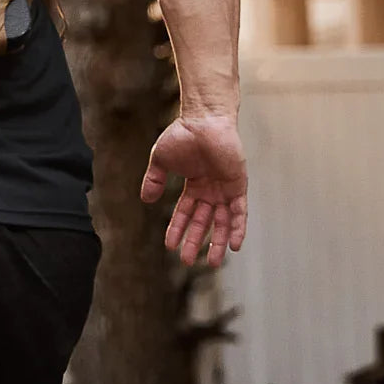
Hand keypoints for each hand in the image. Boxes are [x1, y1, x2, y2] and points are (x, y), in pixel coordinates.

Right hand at [141, 114, 247, 267]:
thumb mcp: (161, 160)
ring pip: (222, 222)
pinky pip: (239, 212)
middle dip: (195, 241)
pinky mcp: (237, 186)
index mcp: (194, 186)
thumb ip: (154, 179)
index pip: (185, 213)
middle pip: (203, 222)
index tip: (169, 246)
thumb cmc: (182, 135)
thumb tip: (145, 199)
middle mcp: (210, 191)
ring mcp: (225, 189)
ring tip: (210, 262)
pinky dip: (237, 228)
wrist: (203, 120)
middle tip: (187, 261)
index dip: (177, 229)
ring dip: (216, 242)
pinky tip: (233, 245)